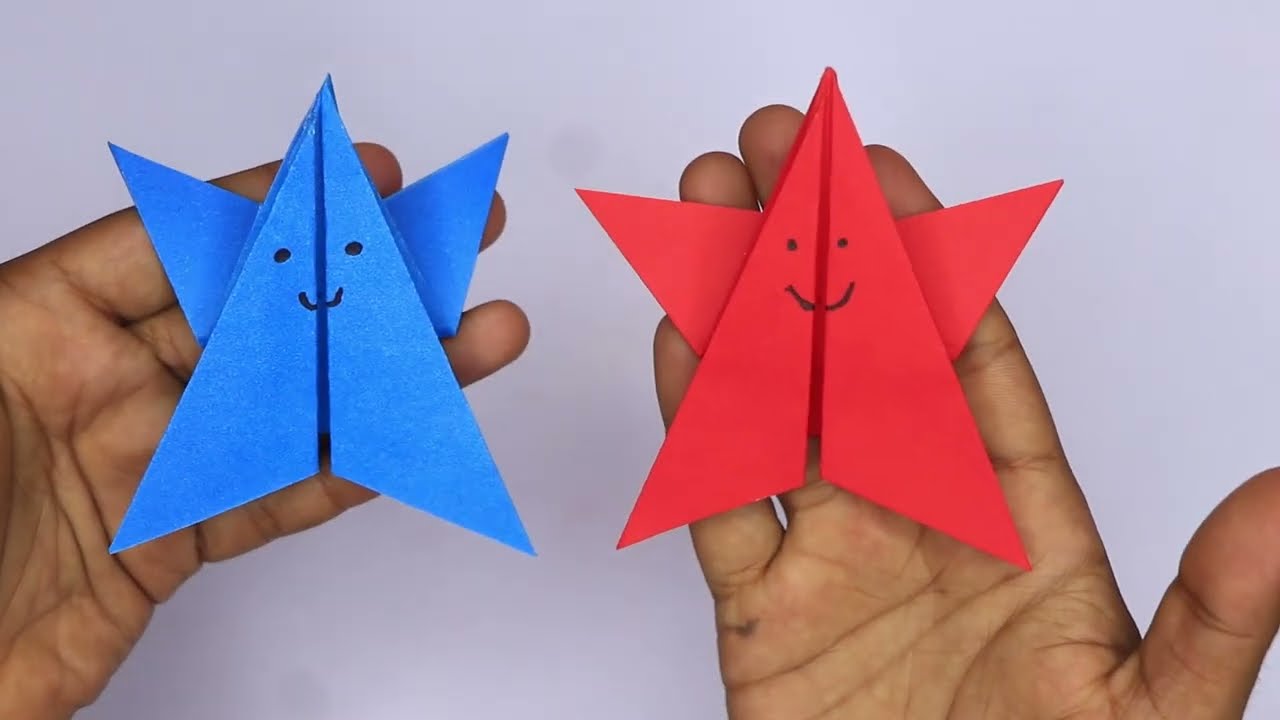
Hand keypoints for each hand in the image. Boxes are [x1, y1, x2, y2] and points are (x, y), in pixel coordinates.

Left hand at [0, 144, 528, 717]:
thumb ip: (82, 316)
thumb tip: (182, 243)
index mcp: (35, 324)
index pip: (179, 243)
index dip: (278, 205)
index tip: (356, 176)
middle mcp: (98, 386)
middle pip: (259, 318)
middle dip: (363, 277)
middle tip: (445, 241)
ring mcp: (141, 464)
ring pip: (291, 407)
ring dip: (388, 374)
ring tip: (475, 336)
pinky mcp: (165, 544)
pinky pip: (277, 495)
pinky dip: (352, 463)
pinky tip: (411, 428)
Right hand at [656, 106, 1279, 718]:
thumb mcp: (1154, 717)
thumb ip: (1216, 613)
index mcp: (1022, 524)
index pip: (965, 359)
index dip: (923, 262)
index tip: (886, 179)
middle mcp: (919, 520)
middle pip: (857, 356)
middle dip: (816, 249)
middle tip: (780, 152)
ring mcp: (834, 561)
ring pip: (780, 410)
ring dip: (744, 309)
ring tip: (714, 212)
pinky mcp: (760, 618)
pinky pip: (721, 505)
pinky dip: (697, 425)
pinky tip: (684, 340)